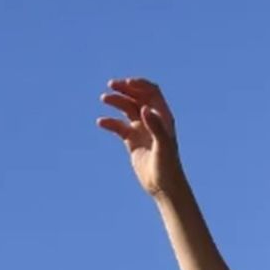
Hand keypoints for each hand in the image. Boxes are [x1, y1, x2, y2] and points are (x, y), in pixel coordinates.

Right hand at [97, 78, 182, 197]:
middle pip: (137, 97)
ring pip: (127, 110)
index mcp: (163, 116)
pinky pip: (119, 127)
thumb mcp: (163, 145)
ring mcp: (142, 130)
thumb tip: (144, 108)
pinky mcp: (132, 141)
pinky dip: (110, 122)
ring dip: (116, 102)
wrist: (163, 186)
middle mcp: (152, 120)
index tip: (126, 83)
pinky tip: (101, 122)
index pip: (151, 92)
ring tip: (104, 98)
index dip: (139, 85)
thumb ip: (155, 125)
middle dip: (125, 89)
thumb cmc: (168, 166)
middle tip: (111, 85)